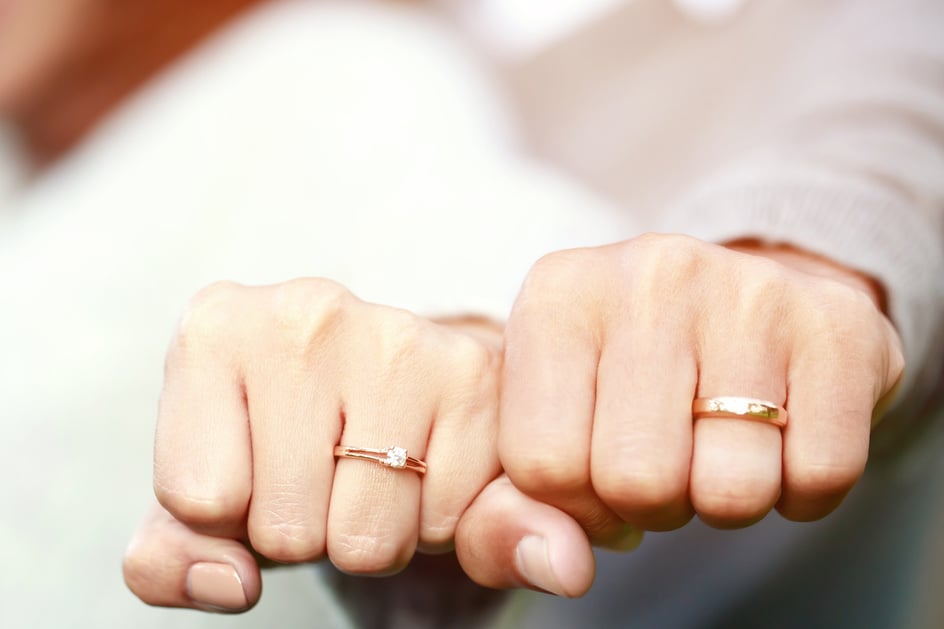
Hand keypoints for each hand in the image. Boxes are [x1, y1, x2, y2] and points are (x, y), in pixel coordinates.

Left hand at [123, 278, 502, 610]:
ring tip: (372, 471)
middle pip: (286, 529)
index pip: (200, 502)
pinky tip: (424, 462)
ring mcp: (396, 335)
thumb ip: (170, 555)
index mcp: (217, 330)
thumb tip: (230, 583)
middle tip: (324, 476)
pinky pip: (443, 525)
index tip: (256, 468)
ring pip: (367, 540)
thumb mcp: (205, 494)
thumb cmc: (284, 436)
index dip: (230, 517)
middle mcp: (305, 313)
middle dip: (306, 531)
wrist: (390, 374)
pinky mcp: (472, 372)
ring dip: (371, 534)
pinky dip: (433, 520)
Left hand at [496, 233, 903, 540]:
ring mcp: (748, 290)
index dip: (577, 505)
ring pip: (730, 490)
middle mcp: (649, 274)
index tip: (600, 477)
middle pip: (636, 480)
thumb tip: (558, 568)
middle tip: (668, 458)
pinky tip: (780, 438)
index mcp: (557, 296)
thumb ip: (506, 512)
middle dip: (654, 504)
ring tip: (718, 445)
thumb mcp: (546, 423)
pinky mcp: (837, 324)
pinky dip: (800, 489)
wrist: (750, 308)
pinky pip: (820, 476)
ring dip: (725, 500)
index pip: (543, 465)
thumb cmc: (628, 381)